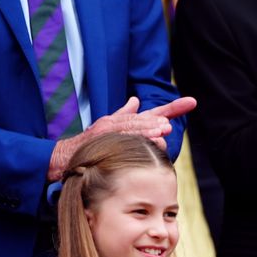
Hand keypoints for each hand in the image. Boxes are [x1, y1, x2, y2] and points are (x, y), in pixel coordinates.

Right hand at [46, 96, 195, 179]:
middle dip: (158, 120)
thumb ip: (124, 114)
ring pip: (132, 128)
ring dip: (148, 129)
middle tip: (169, 126)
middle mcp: (117, 121)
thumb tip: (135, 100)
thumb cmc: (89, 144)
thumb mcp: (108, 128)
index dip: (173, 108)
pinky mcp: (99, 137)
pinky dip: (134, 137)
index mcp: (124, 120)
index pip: (153, 113)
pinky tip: (147, 140)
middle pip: (144, 118)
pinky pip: (120, 137)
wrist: (63, 157)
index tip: (192, 102)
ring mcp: (108, 129)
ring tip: (163, 131)